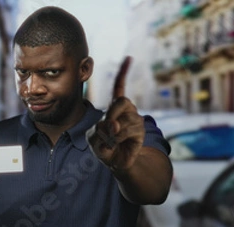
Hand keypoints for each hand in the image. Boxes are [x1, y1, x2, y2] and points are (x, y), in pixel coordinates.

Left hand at [87, 56, 143, 171]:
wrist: (116, 163)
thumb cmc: (104, 147)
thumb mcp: (94, 137)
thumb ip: (99, 130)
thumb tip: (115, 125)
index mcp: (115, 107)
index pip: (119, 87)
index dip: (123, 72)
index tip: (129, 58)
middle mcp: (127, 111)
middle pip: (121, 101)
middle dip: (111, 114)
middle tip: (108, 130)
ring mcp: (135, 120)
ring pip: (121, 120)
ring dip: (111, 134)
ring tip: (111, 143)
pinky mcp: (140, 131)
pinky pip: (126, 130)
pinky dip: (117, 138)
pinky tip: (115, 143)